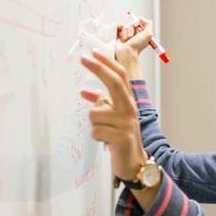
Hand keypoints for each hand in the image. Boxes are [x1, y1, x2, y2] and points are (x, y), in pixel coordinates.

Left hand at [80, 50, 147, 181]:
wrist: (133, 163)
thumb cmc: (120, 137)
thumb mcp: (112, 117)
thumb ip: (101, 103)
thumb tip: (84, 92)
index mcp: (128, 102)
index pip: (120, 76)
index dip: (107, 63)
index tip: (92, 53)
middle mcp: (130, 109)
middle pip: (115, 82)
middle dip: (98, 68)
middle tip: (82, 58)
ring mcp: (127, 123)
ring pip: (95, 113)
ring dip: (94, 124)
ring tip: (104, 133)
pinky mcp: (122, 138)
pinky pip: (96, 131)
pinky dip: (97, 137)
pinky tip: (106, 142)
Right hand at [115, 17, 153, 79]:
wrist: (126, 53)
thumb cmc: (137, 46)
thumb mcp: (148, 34)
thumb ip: (148, 24)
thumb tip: (140, 18)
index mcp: (140, 36)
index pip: (139, 25)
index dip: (139, 25)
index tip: (139, 29)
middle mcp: (132, 37)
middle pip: (132, 25)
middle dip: (132, 29)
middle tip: (132, 36)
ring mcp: (124, 37)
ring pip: (125, 26)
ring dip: (126, 30)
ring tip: (126, 38)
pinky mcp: (117, 36)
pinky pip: (117, 27)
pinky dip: (118, 28)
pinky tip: (120, 33)